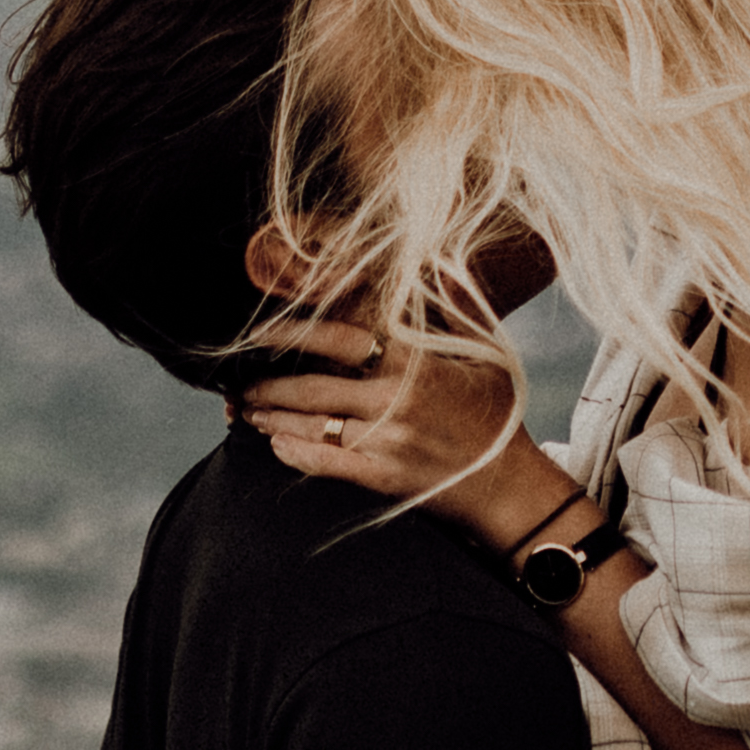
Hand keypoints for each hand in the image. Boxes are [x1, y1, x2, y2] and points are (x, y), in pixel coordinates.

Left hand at [237, 314, 564, 539]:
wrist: (508, 483)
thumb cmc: (494, 413)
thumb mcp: (483, 353)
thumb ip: (451, 311)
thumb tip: (432, 266)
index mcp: (416, 365)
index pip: (342, 339)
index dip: (297, 332)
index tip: (265, 331)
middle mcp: (396, 403)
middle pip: (314, 387)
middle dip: (269, 383)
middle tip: (242, 379)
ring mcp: (388, 443)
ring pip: (313, 426)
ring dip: (272, 416)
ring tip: (248, 409)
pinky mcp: (383, 479)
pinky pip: (327, 464)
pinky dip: (295, 452)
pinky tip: (276, 442)